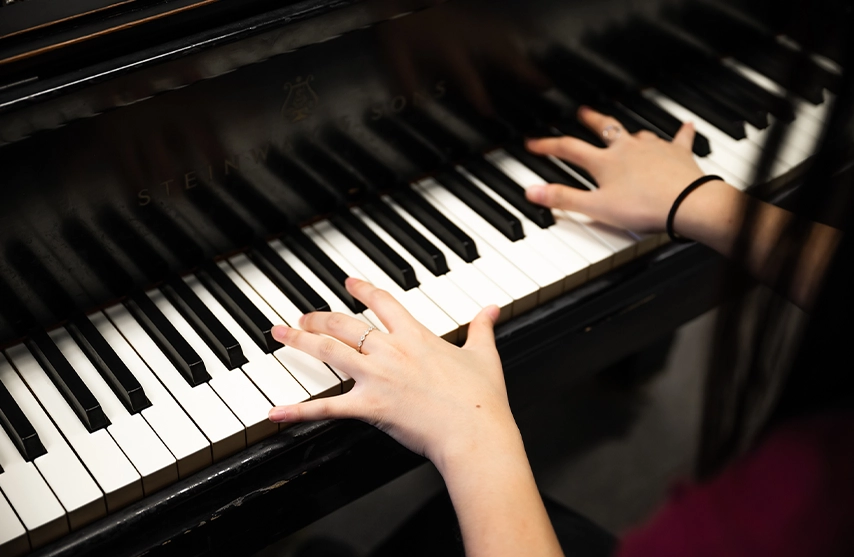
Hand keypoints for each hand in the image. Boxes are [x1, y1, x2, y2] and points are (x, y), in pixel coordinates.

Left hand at [267, 278, 515, 468]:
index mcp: (416, 336)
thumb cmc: (480, 399)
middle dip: (320, 317)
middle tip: (303, 316)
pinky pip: (327, 407)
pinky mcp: (369, 407)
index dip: (363, 290)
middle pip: (346, 324)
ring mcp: (377, 378)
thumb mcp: (484, 356)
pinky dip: (299, 410)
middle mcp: (391, 351)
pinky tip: (276, 412)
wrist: (474, 432)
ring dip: (300, 341)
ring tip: (280, 335)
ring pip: (329, 352)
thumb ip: (482, 328)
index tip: (349, 282)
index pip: (383, 303)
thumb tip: (492, 309)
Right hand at [525, 106, 705, 232]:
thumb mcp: (596, 207)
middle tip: (583, 112)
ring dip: (629, 130)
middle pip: (604, 128)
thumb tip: (532, 191)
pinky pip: (679, 138)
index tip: (535, 143)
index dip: (548, 146)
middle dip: (591, 120)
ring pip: (637, 133)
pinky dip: (681, 132)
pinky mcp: (677, 153)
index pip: (569, 149)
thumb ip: (563, 199)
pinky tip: (686, 126)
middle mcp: (627, 148)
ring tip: (626, 130)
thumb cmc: (643, 207)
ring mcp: (654, 148)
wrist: (686, 204)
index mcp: (605, 162)